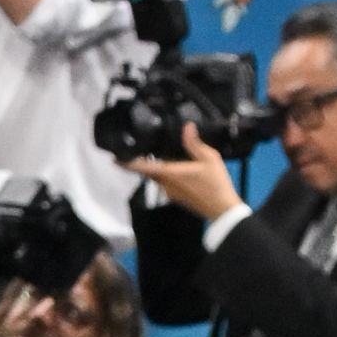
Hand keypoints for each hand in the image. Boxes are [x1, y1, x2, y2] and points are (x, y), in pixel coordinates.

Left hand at [120, 121, 244, 223]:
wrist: (222, 208)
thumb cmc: (216, 183)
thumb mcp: (209, 158)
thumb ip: (194, 143)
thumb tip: (187, 127)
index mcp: (169, 173)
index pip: (142, 167)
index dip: (127, 163)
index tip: (115, 159)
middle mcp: (165, 184)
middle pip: (149, 171)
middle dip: (144, 162)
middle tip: (142, 149)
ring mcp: (169, 192)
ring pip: (158, 177)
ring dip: (158, 168)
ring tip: (164, 154)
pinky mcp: (176, 197)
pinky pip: (166, 183)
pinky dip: (167, 174)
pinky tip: (179, 168)